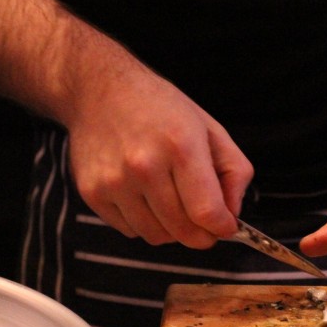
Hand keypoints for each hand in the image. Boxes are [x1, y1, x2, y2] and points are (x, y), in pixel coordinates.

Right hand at [65, 70, 253, 248]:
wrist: (99, 90)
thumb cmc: (157, 107)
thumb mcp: (209, 127)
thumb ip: (233, 172)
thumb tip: (231, 214)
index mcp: (180, 145)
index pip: (206, 212)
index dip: (222, 227)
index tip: (225, 227)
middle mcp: (144, 166)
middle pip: (182, 230)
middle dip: (200, 234)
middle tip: (203, 223)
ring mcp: (115, 182)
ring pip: (155, 236)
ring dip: (171, 230)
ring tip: (172, 204)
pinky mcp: (92, 193)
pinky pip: (129, 230)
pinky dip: (143, 222)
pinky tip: (144, 197)